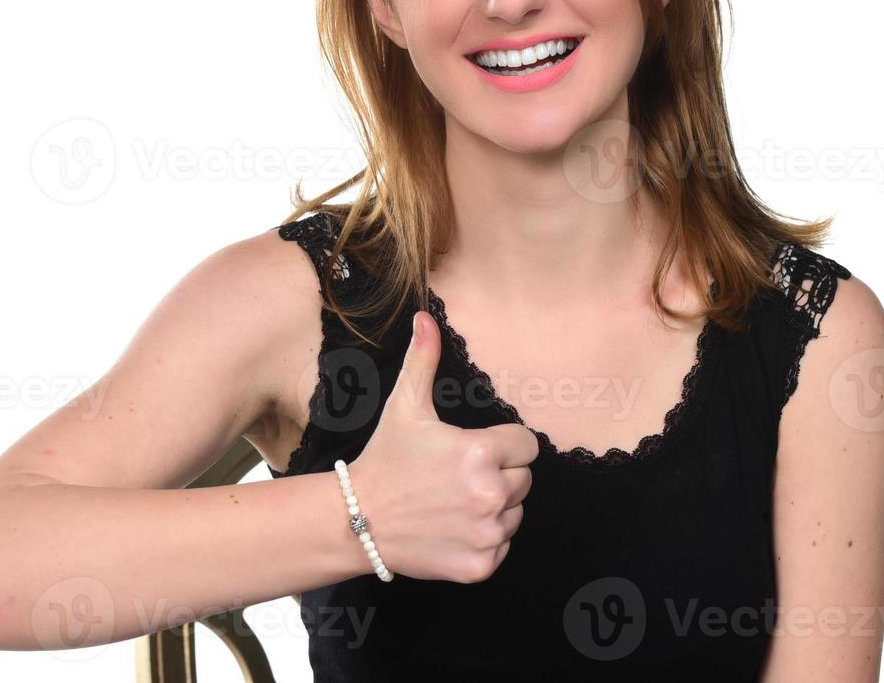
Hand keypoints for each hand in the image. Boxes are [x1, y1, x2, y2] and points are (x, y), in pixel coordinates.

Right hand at [346, 310, 538, 582]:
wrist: (356, 522)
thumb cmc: (384, 461)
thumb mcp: (405, 407)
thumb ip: (423, 360)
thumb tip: (425, 317)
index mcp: (481, 452)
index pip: (527, 445)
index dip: (504, 444)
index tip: (473, 450)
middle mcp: (491, 494)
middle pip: (524, 480)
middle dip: (499, 475)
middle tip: (458, 477)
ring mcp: (487, 533)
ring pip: (515, 514)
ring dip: (493, 509)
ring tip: (454, 503)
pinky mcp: (481, 566)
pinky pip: (503, 547)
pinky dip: (484, 541)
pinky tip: (453, 530)